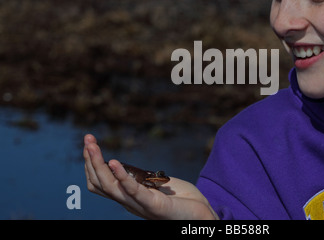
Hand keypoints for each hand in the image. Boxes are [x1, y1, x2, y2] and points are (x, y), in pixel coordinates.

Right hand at [83, 134, 217, 219]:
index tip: (90, 145)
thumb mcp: (154, 186)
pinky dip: (121, 176)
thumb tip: (126, 168)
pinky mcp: (153, 205)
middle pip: (100, 183)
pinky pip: (133, 191)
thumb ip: (140, 179)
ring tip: (92, 146)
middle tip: (87, 139)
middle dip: (91, 160)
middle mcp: (129, 203)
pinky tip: (114, 162)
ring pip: (109, 186)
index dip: (92, 166)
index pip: (100, 184)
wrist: (201, 218)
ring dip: (98, 164)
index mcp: (128, 197)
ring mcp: (139, 205)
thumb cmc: (181, 201)